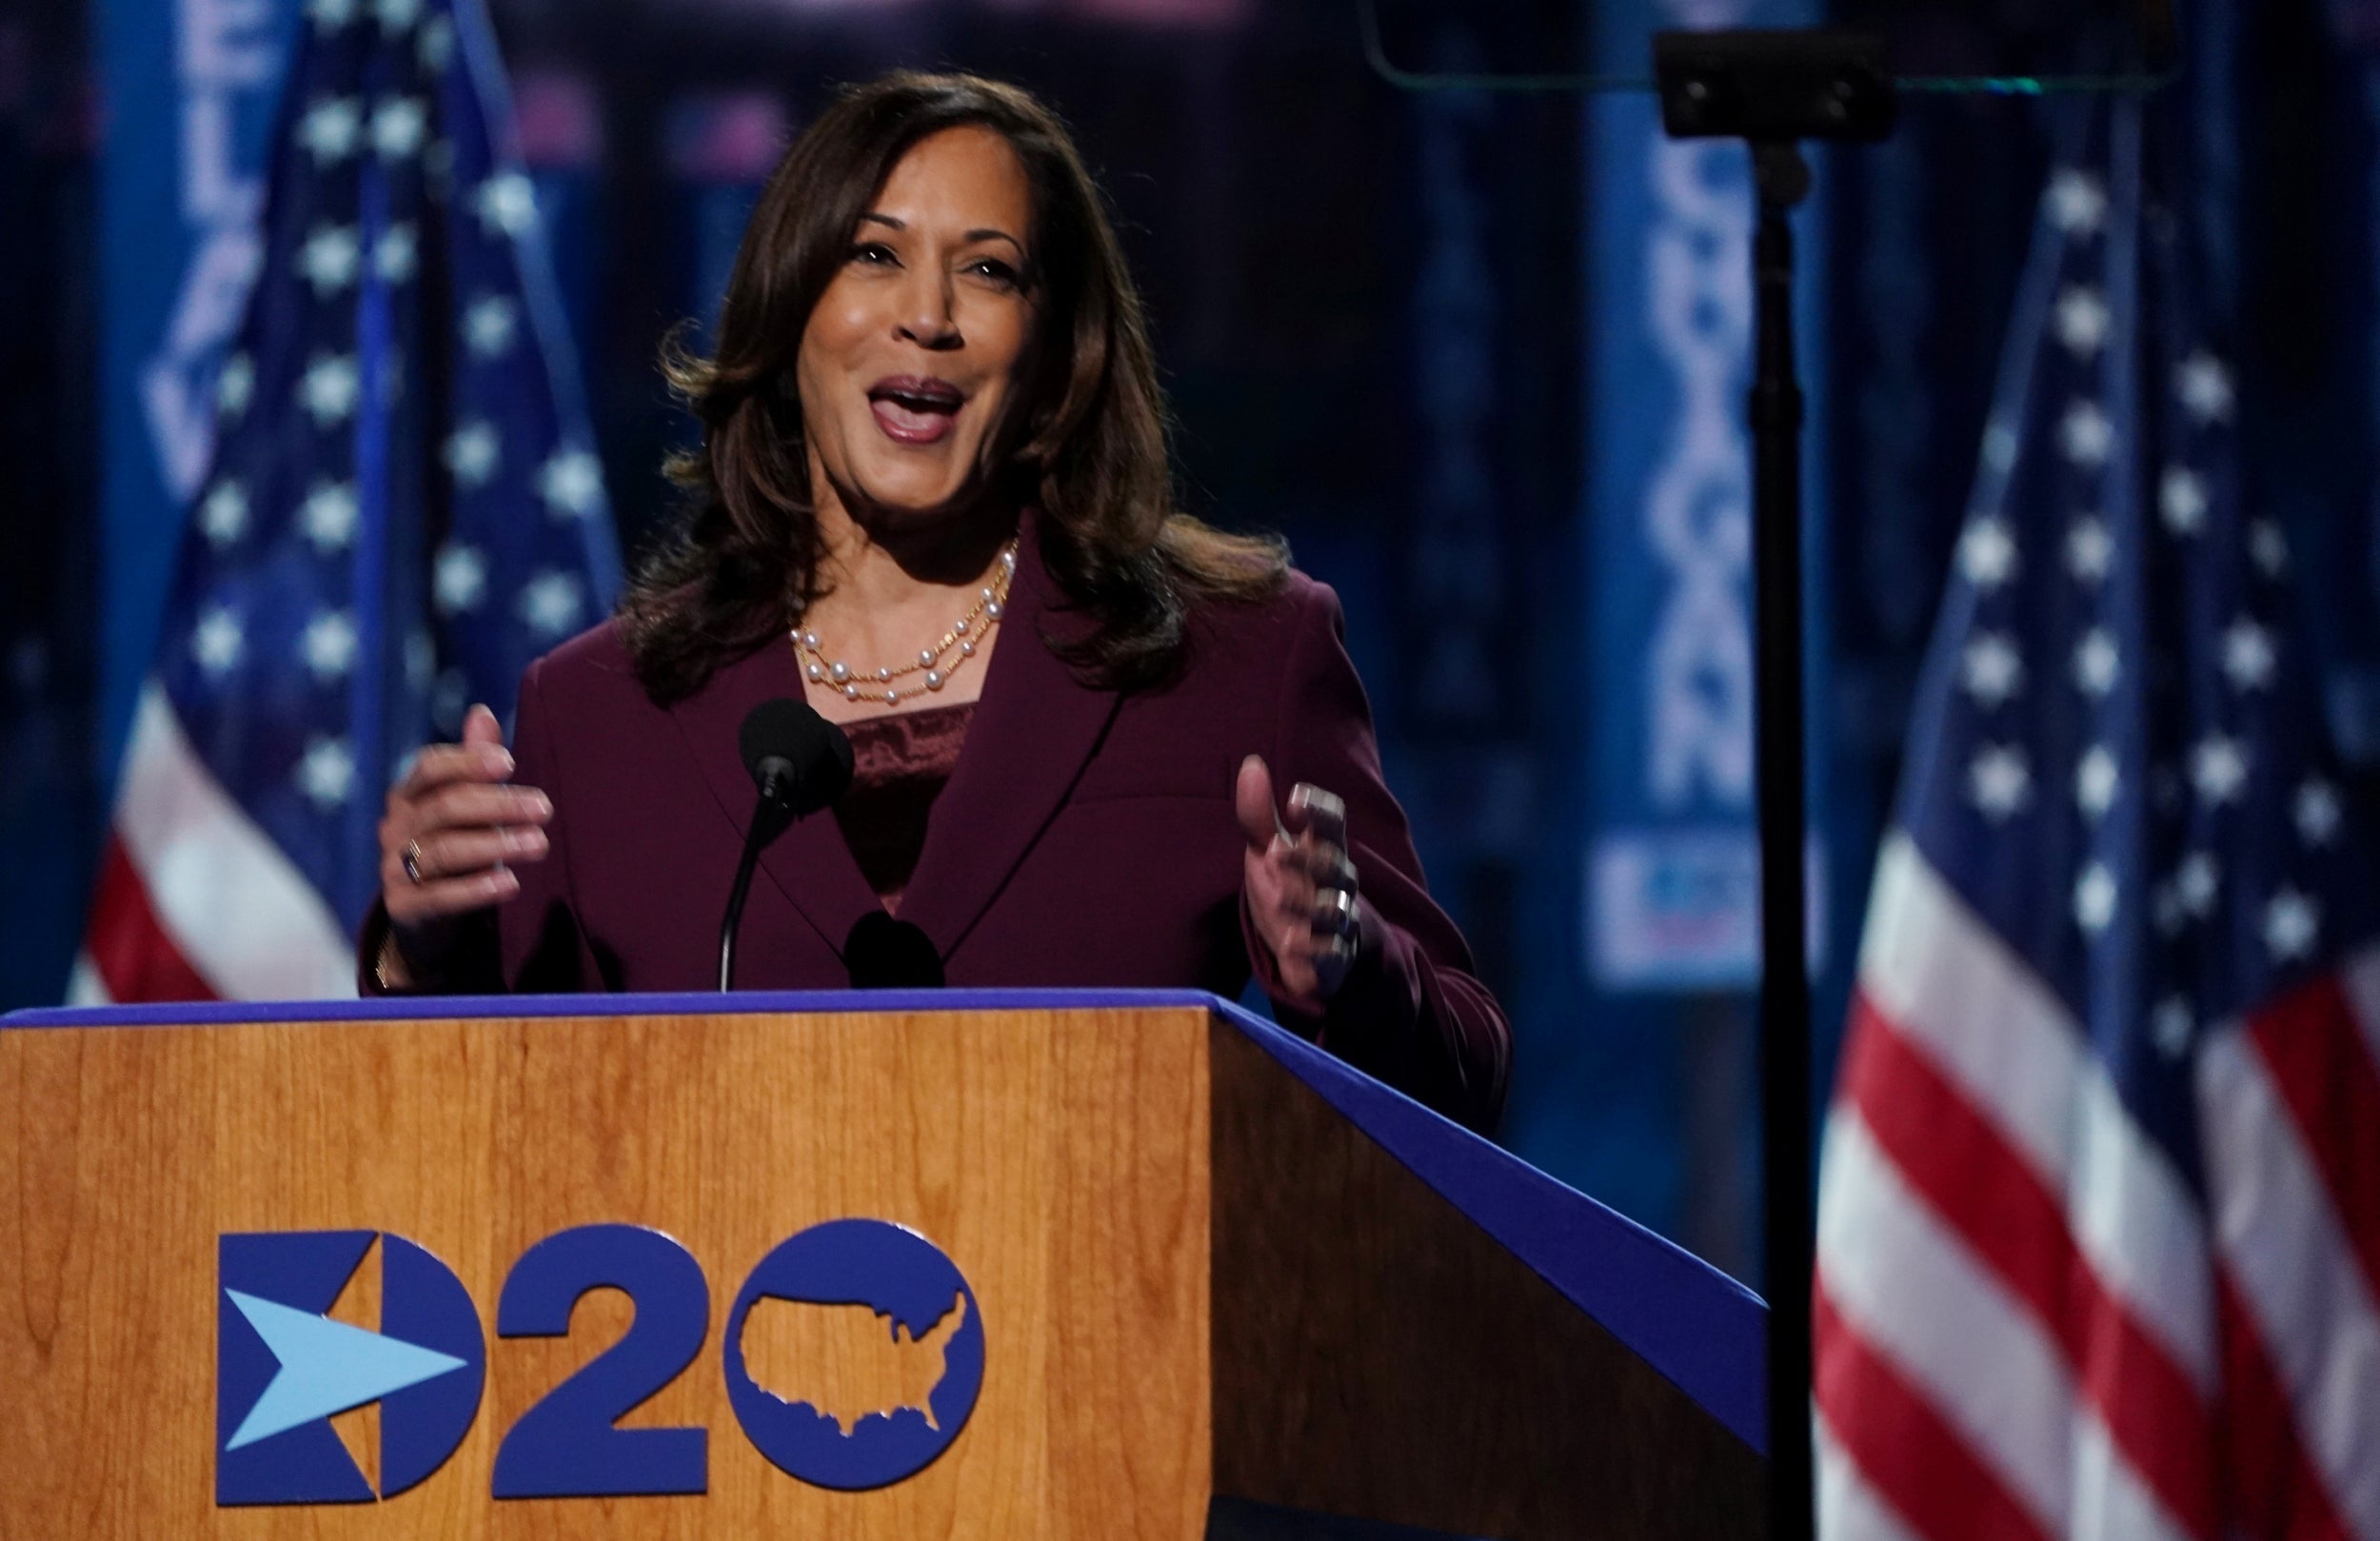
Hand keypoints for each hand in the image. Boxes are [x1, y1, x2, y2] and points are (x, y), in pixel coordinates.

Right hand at [376, 704, 551, 981]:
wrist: (427, 916)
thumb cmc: (455, 845)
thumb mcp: (466, 805)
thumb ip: (474, 764)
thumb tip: (482, 712)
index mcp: (407, 795)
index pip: (430, 767)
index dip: (467, 762)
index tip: (509, 763)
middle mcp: (395, 828)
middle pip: (445, 808)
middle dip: (498, 805)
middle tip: (545, 808)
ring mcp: (393, 869)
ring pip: (444, 851)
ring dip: (495, 845)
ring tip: (540, 844)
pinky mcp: (404, 907)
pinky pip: (440, 896)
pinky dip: (476, 889)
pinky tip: (511, 882)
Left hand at [1236, 755, 1361, 1006]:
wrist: (1308, 944)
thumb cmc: (1289, 882)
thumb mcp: (1268, 848)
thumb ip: (1259, 813)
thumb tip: (1251, 762)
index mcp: (1324, 847)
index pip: (1333, 822)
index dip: (1318, 809)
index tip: (1293, 800)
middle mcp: (1338, 881)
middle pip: (1335, 865)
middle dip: (1309, 860)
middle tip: (1275, 854)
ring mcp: (1338, 919)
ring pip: (1333, 909)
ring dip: (1307, 904)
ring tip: (1277, 899)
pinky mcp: (1333, 955)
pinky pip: (1330, 952)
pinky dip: (1312, 949)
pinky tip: (1289, 944)